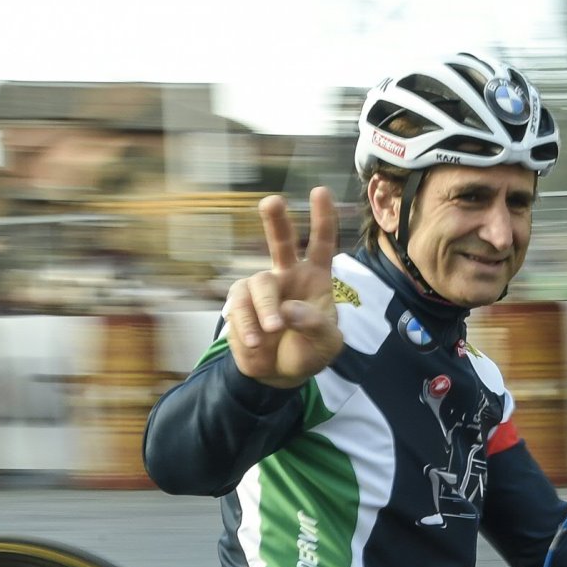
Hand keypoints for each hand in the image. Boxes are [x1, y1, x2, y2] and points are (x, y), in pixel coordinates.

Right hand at [226, 188, 343, 388]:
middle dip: (275, 220)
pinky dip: (247, 326)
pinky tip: (256, 343)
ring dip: (265, 308)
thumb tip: (287, 309)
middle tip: (271, 202)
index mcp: (316, 278)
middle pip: (280, 242)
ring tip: (273, 331)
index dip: (322, 218)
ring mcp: (262, 289)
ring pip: (258, 283)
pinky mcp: (240, 304)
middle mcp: (287, 276)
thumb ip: (315, 326)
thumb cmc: (309, 352)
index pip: (321, 243)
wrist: (279, 374)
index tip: (319, 191)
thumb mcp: (327, 344)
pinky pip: (239, 306)